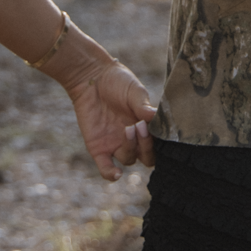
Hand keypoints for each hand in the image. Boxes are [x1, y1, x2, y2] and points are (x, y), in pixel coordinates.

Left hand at [67, 59, 157, 181]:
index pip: (158, 144)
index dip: (159, 142)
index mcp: (146, 126)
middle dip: (146, 145)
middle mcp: (133, 138)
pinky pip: (105, 167)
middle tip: (140, 126)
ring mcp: (116, 144)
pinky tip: (116, 173)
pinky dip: (111, 174)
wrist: (92, 77)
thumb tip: (156, 117)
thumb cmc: (117, 81)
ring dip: (130, 147)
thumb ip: (143, 107)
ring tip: (128, 128)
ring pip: (129, 159)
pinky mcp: (98, 147)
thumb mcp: (135, 91)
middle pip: (146, 157)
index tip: (155, 127)